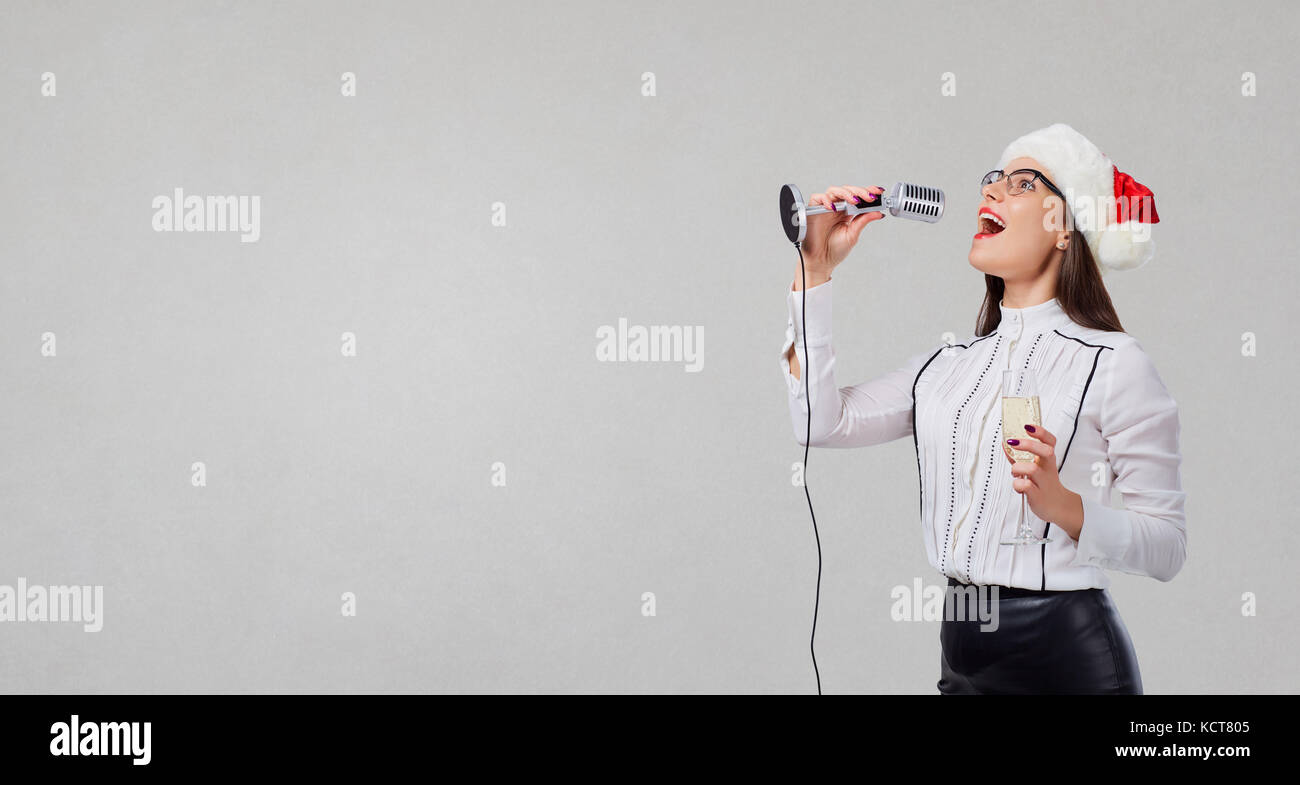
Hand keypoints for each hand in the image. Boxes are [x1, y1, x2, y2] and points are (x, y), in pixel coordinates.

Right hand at [792, 184, 886, 289]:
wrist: (821, 262)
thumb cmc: (834, 250)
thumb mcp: (853, 234)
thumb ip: (863, 221)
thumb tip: (878, 213)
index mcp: (847, 212)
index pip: (857, 197)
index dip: (867, 191)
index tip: (878, 192)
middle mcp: (836, 208)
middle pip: (847, 191)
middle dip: (860, 191)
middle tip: (869, 197)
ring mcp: (825, 208)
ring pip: (834, 191)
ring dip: (846, 193)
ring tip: (854, 200)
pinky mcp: (813, 210)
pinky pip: (818, 198)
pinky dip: (826, 200)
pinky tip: (834, 207)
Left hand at [1003, 423, 1083, 539]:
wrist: (1056, 506)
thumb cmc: (1043, 484)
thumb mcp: (1034, 468)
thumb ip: (1019, 457)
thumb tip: (1005, 444)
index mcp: (1047, 460)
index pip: (1050, 441)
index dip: (1040, 432)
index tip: (1027, 426)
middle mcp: (1048, 469)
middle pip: (1046, 451)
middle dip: (1029, 444)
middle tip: (1013, 442)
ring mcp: (1044, 482)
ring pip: (1032, 469)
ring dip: (1017, 468)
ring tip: (1015, 473)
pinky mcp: (1038, 495)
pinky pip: (1026, 486)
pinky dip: (1017, 485)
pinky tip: (1018, 486)